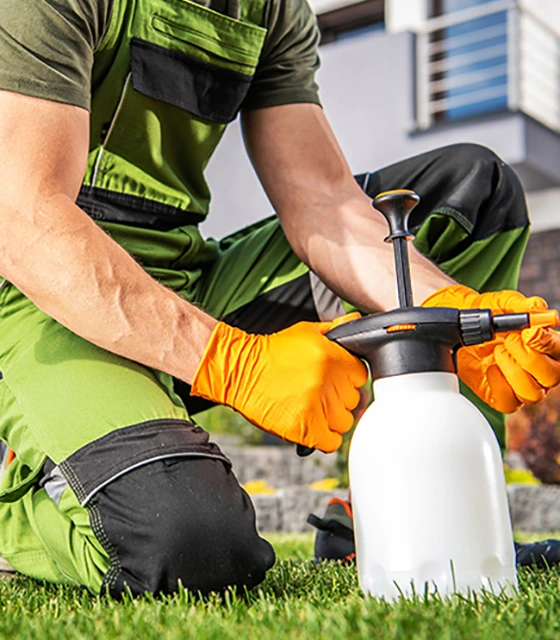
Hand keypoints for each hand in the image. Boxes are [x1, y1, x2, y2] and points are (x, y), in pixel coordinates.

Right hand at [191, 317, 367, 452]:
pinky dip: (324, 438)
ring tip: (314, 409)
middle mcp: (328, 382)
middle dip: (339, 398)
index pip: (361, 376)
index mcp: (333, 357)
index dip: (348, 379)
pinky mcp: (304, 428)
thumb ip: (335, 328)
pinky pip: (331, 442)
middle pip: (354, 400)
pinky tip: (313, 427)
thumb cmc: (272, 351)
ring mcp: (317, 407)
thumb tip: (355, 320)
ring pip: (344, 422)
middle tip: (321, 393)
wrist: (239, 370)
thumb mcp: (306, 331)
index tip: (337, 381)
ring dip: (332, 418)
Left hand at [422, 284, 559, 412]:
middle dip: (529, 358)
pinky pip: (509, 403)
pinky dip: (499, 385)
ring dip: (513, 371)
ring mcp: (522, 385)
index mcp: (549, 345)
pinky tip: (491, 368)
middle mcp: (541, 369)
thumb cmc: (489, 313)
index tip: (530, 332)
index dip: (548, 344)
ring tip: (497, 351)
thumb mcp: (504, 302)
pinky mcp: (502, 396)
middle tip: (508, 340)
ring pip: (532, 393)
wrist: (461, 324)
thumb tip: (540, 310)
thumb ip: (522, 305)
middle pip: (552, 376)